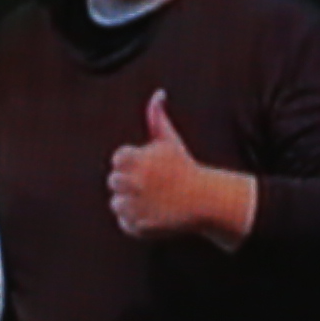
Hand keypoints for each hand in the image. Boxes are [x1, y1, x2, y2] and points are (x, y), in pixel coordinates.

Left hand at [105, 91, 245, 243]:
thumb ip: (157, 117)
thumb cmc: (185, 168)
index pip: (118, 159)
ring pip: (116, 203)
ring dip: (130, 202)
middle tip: (151, 185)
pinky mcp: (140, 227)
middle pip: (114, 181)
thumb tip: (158, 93)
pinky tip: (153, 213)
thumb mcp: (171, 141)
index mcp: (139, 160)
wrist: (205, 201)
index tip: (149, 167)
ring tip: (152, 200)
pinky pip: (124, 223)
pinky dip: (135, 221)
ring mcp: (137, 207)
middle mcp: (136, 183)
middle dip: (129, 182)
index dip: (132, 163)